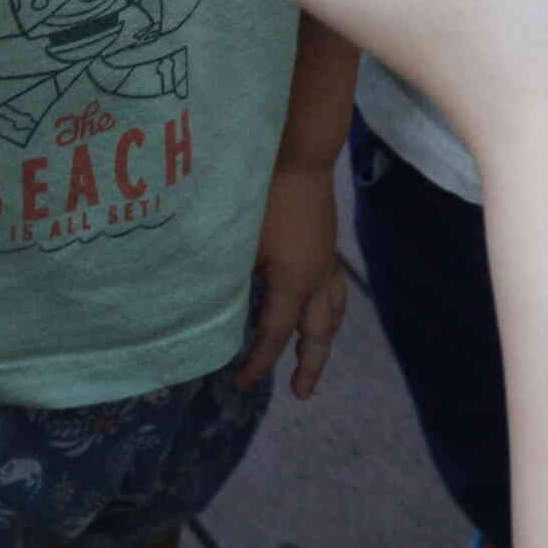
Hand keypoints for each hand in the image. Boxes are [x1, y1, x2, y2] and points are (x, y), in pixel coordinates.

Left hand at [238, 162, 348, 397]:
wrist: (300, 154)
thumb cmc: (264, 195)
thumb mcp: (238, 242)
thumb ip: (229, 281)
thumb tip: (212, 310)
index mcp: (293, 283)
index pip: (274, 335)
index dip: (258, 363)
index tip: (242, 384)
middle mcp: (317, 279)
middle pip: (318, 334)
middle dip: (310, 366)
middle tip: (302, 393)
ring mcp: (327, 261)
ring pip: (334, 312)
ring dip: (324, 339)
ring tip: (313, 355)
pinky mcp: (327, 245)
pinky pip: (334, 291)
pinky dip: (327, 311)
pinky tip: (316, 308)